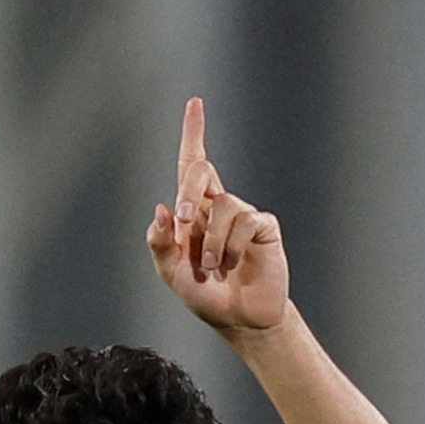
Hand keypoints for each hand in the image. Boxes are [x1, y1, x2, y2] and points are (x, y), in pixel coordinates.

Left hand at [145, 98, 288, 331]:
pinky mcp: (263, 229)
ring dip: (211, 241)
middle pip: (202, 171)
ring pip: (223, 206)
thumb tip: (162, 209)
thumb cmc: (206, 295)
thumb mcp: (171, 273)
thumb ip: (161, 243)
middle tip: (183, 219)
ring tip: (212, 267)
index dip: (194, 133)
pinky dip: (231, 246)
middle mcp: (219, 206)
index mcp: (194, 211)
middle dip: (190, 190)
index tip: (196, 103)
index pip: (192, 164)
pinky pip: (245, 223)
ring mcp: (243, 216)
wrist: (240, 320)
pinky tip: (232, 264)